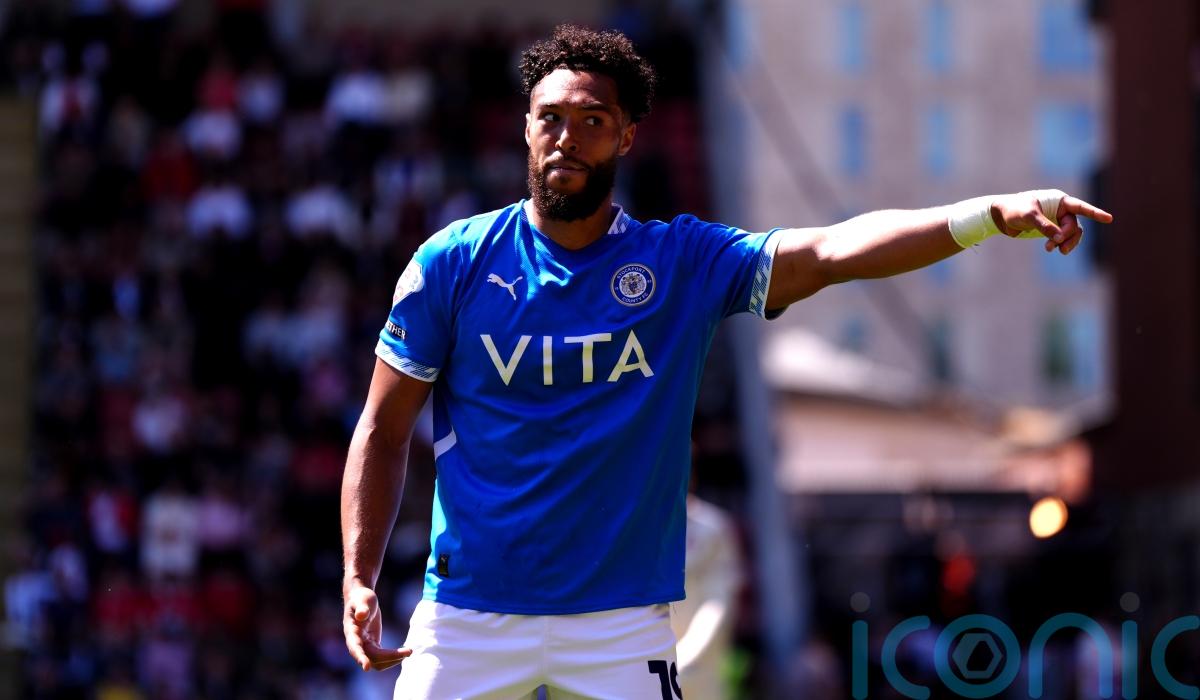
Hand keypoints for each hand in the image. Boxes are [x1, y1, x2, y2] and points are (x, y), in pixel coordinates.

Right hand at [343, 583, 411, 670]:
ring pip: (377, 661)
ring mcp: (364, 645)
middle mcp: (356, 642)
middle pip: (371, 657)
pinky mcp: (372, 645)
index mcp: (351, 632)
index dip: (360, 657)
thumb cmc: (361, 598)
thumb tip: (361, 615)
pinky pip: (381, 657)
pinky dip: (392, 657)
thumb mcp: (362, 600)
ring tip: (408, 651)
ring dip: (392, 660)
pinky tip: (404, 652)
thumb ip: (362, 608)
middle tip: (409, 651)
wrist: (361, 598)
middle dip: (389, 657)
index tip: (366, 667)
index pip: (354, 647)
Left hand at [991, 190, 1112, 254]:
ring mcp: (1056, 219)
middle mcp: (1060, 209)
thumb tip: (1059, 238)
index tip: (1109, 219)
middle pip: (1075, 225)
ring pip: (1071, 233)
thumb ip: (1045, 226)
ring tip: (1053, 250)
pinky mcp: (1051, 229)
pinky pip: (1063, 238)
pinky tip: (1053, 249)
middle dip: (1067, 237)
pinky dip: (1061, 244)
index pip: (1080, 207)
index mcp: (1058, 200)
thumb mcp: (1029, 216)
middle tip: (1052, 247)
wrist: (1000, 217)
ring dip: (1066, 243)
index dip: (1095, 213)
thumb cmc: (1013, 210)